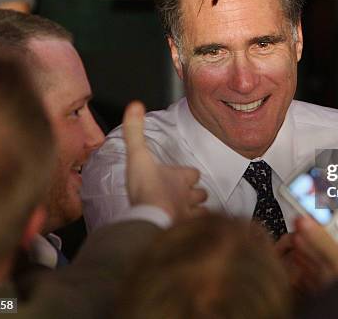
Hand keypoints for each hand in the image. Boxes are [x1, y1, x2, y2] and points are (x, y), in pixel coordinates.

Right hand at [122, 101, 206, 220]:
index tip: (185, 176)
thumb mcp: (137, 155)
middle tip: (187, 197)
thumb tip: (135, 104)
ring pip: (202, 213)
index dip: (189, 175)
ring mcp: (188, 215)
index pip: (193, 173)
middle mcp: (188, 196)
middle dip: (196, 195)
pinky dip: (194, 231)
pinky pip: (196, 231)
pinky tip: (186, 232)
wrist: (151, 217)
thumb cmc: (146, 187)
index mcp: (180, 177)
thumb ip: (135, 131)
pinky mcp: (185, 232)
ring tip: (190, 215)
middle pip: (201, 194)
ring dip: (197, 213)